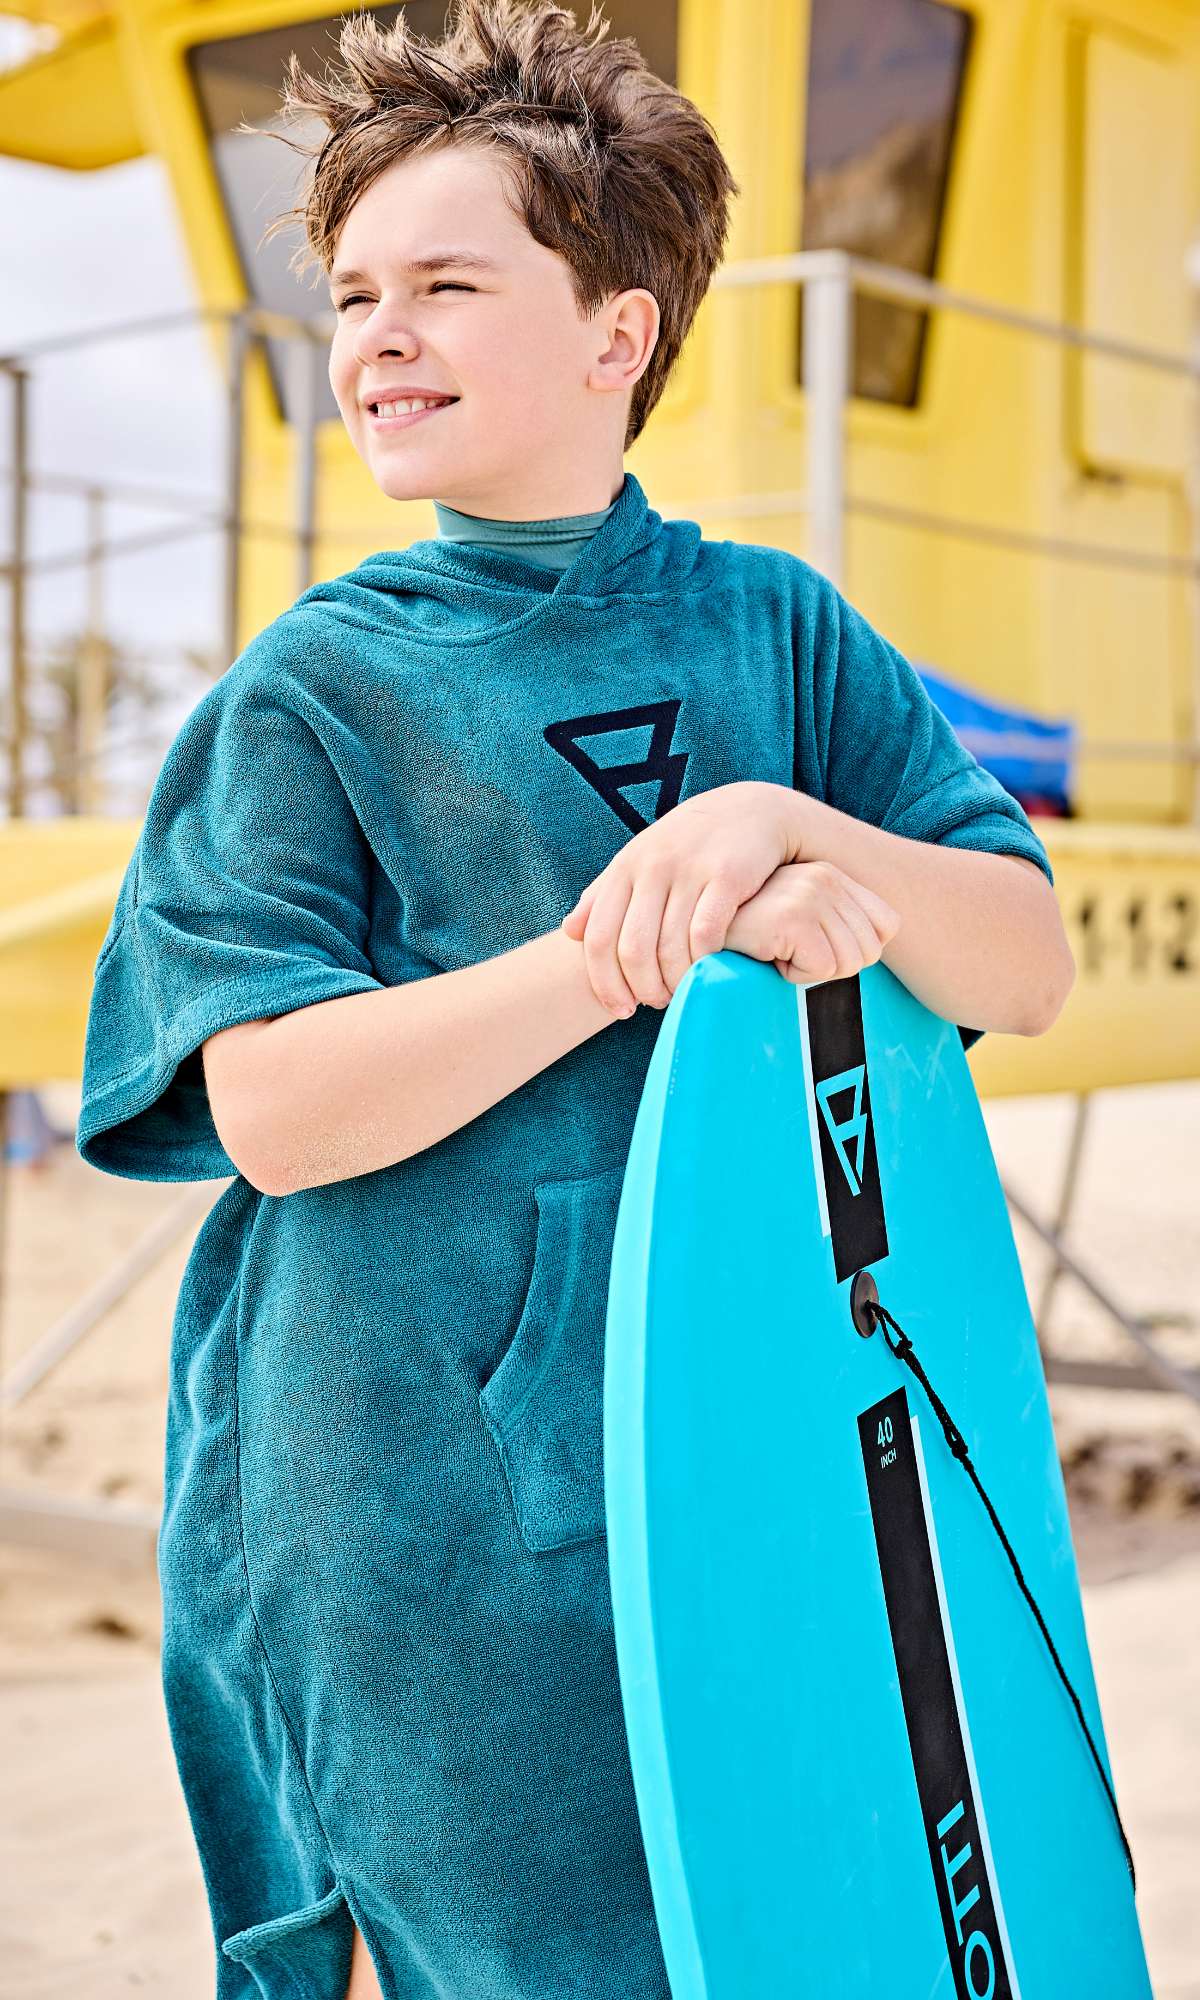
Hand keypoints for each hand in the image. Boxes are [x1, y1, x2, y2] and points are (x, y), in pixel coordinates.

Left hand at [560, 782, 799, 1016]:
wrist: (751, 811)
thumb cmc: (689, 845)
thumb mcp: (640, 860)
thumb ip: (603, 894)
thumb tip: (569, 931)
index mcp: (624, 868)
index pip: (597, 937)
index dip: (605, 983)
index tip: (621, 1009)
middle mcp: (651, 867)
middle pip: (632, 949)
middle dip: (643, 988)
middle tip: (657, 1002)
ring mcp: (689, 870)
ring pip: (670, 947)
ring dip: (675, 982)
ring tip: (682, 991)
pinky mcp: (726, 876)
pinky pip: (706, 933)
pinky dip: (704, 961)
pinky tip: (709, 969)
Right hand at [724, 860, 900, 983]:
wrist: (697, 929)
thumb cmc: (751, 936)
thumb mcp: (803, 923)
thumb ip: (841, 926)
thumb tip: (878, 949)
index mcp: (833, 874)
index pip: (888, 926)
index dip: (856, 951)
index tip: (814, 945)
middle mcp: (826, 877)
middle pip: (871, 952)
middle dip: (831, 965)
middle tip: (791, 951)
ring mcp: (810, 893)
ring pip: (848, 963)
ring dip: (809, 971)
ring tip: (777, 950)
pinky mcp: (793, 917)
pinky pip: (821, 970)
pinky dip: (794, 975)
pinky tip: (768, 954)